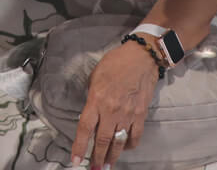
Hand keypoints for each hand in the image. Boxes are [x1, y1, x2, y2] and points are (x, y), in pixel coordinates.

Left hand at [70, 41, 159, 167]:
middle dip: (97, 157)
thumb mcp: (95, 77)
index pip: (85, 128)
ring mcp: (127, 113)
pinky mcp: (140, 114)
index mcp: (96, 99)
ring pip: (118, 142)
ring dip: (112, 156)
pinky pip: (135, 135)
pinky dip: (129, 145)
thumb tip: (91, 112)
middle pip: (102, 140)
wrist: (141, 57)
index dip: (79, 146)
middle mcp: (111, 110)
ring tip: (107, 165)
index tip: (76, 160)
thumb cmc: (116, 63)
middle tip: (94, 168)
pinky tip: (124, 148)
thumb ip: (92, 97)